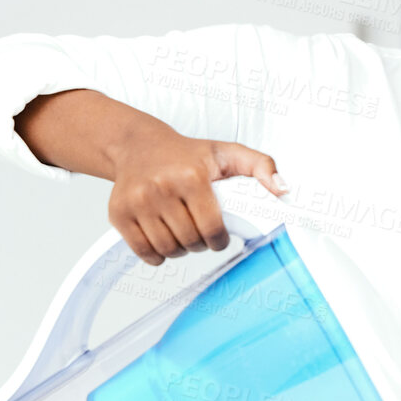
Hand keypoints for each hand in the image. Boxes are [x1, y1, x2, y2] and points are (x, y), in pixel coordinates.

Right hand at [107, 117, 286, 264]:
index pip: (211, 228)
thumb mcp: (227, 153)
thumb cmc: (186, 153)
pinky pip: (142, 251)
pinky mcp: (118, 213)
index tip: (219, 237)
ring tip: (183, 236)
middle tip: (200, 234)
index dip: (219, 240)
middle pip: (189, 241)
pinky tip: (163, 242)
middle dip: (199, 244)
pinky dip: (155, 255)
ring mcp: (136, 201)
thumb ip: (262, 167)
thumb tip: (282, 190)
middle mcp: (161, 187)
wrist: (138, 145)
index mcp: (191, 175)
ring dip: (179, 250)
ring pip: (167, 249)